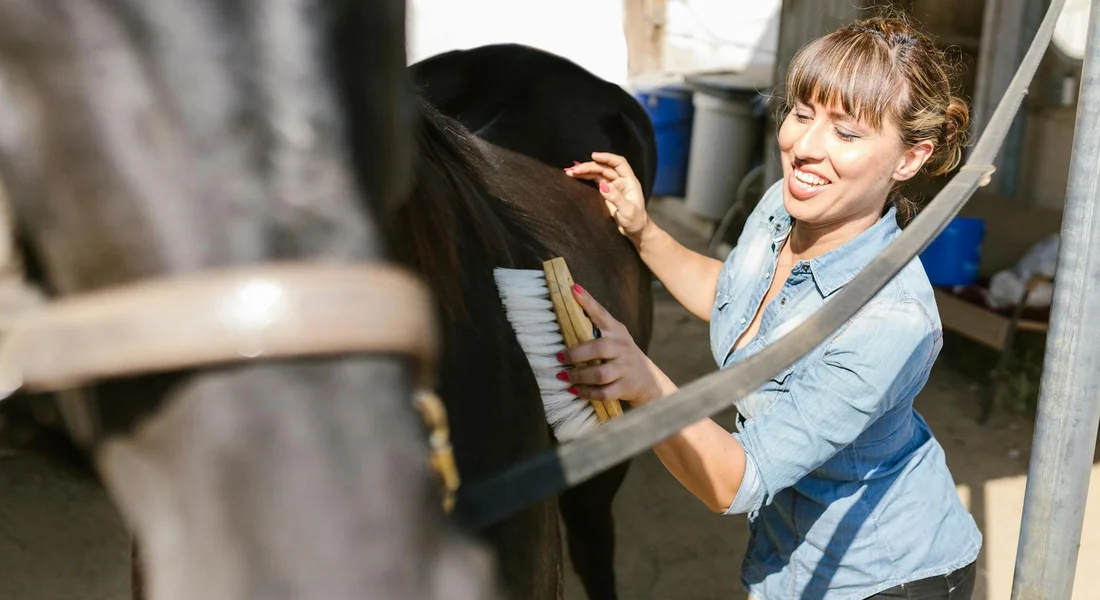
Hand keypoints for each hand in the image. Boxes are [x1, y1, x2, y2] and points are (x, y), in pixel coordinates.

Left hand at [557, 284, 672, 406]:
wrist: (649, 380)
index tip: (573, 289)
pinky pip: (603, 392)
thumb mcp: (615, 338)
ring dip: (578, 376)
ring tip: (563, 376)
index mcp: (617, 331)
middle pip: (599, 348)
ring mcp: (625, 368)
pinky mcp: (625, 387)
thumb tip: (565, 319)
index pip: (601, 314)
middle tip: (560, 357)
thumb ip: (596, 330)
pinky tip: (575, 390)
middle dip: (576, 354)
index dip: (587, 302)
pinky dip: (586, 393)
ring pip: (599, 373)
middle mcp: (622, 348)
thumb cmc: (622, 356)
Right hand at [565, 152, 649, 243]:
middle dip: (590, 166)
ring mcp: (613, 186)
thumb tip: (603, 186)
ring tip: (571, 172)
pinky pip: (595, 181)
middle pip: (604, 168)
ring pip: (598, 173)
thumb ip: (616, 198)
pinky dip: (585, 178)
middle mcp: (621, 180)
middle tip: (575, 170)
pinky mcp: (606, 192)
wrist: (635, 231)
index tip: (593, 156)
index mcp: (629, 181)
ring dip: (585, 171)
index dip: (607, 157)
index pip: (619, 163)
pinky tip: (576, 176)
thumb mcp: (627, 211)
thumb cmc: (635, 221)